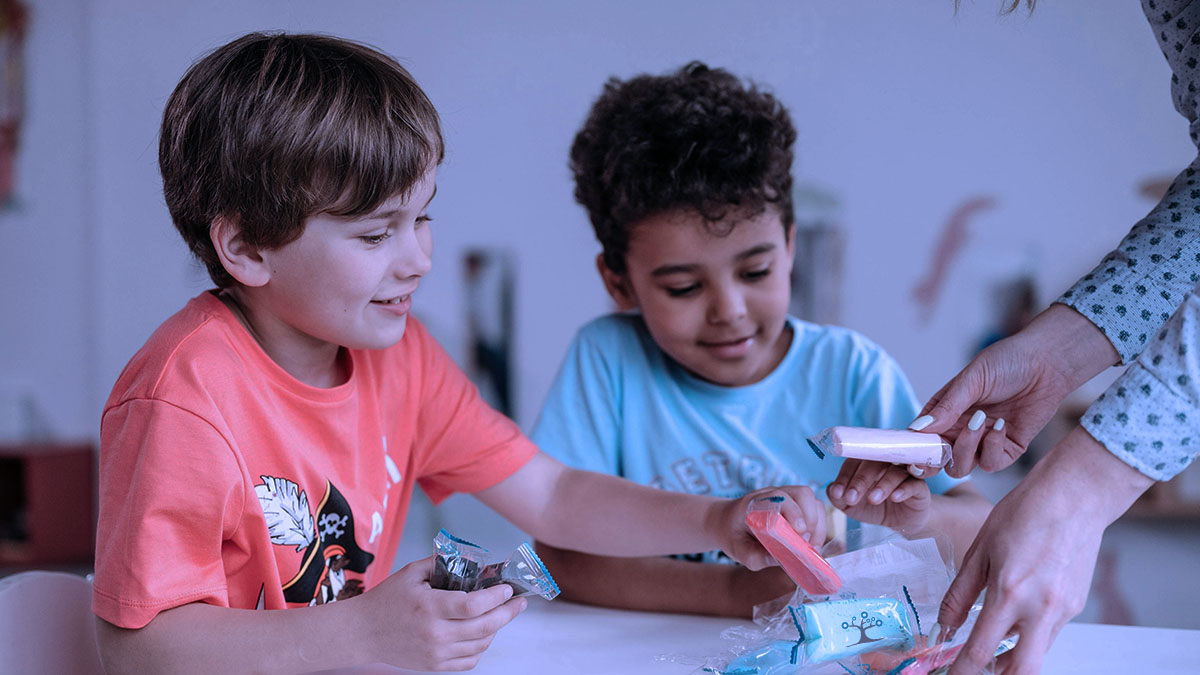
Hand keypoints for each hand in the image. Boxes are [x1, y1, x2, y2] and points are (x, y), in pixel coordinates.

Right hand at [357, 555, 527, 670]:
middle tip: (519, 602)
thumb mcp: (411, 573)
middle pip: (484, 626)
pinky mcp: (434, 666)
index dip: (496, 597)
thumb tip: (470, 560)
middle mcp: (434, 633)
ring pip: (481, 644)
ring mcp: (435, 653)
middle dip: (508, 613)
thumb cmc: (386, 601)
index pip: (473, 604)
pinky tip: (483, 634)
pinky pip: (469, 661)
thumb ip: (441, 563)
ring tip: (501, 615)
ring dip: (496, 629)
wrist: (362, 633)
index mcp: (429, 607)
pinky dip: (482, 647)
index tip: (507, 588)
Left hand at [716, 486, 826, 569]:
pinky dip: (819, 526)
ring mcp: (786, 496)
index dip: (794, 513)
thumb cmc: (733, 536)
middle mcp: (773, 494)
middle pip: (803, 494)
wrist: (727, 522)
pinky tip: (811, 543)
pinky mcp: (795, 504)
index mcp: (755, 502)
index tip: (800, 533)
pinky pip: (815, 509)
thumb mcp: (738, 551)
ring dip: (818, 524)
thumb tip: (782, 560)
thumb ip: (757, 557)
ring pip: (813, 500)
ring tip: (811, 545)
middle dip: (811, 519)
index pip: (779, 497)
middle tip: (806, 544)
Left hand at [826, 459, 931, 533]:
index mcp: (867, 463)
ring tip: (872, 500)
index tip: (837, 493)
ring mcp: (904, 473)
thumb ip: (839, 499)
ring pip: (894, 472)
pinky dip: (904, 489)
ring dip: (882, 485)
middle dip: (860, 480)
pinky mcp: (920, 486)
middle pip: (873, 462)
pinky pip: (914, 483)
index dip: (844, 476)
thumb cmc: (876, 508)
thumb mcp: (853, 507)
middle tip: (851, 499)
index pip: (854, 462)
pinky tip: (895, 498)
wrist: (902, 523)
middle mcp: (886, 463)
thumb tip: (831, 490)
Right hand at [914, 304, 1117, 477]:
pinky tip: (1002, 425)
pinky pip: (991, 463)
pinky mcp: (1007, 450)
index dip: (913, 449)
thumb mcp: (972, 380)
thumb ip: (946, 407)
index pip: (920, 438)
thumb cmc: (1006, 362)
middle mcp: (960, 430)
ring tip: (981, 421)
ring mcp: (982, 442)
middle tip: (939, 451)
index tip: (910, 452)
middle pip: (937, 460)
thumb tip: (917, 429)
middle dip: (933, 462)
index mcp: (943, 413)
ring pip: (961, 467)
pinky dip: (992, 447)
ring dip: (966, 448)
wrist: (1048, 364)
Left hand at [938, 427, 1151, 674]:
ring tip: (990, 640)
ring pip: (1037, 652)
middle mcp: (1042, 609)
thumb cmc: (1023, 514)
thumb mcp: (979, 551)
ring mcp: (1064, 610)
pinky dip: (1029, 632)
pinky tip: (1017, 610)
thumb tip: (945, 628)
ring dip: (1013, 655)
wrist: (1074, 496)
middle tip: (974, 668)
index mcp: (1010, 593)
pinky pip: (1049, 631)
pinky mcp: (1076, 605)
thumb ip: (960, 595)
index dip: (961, 670)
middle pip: (1022, 671)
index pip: (981, 652)